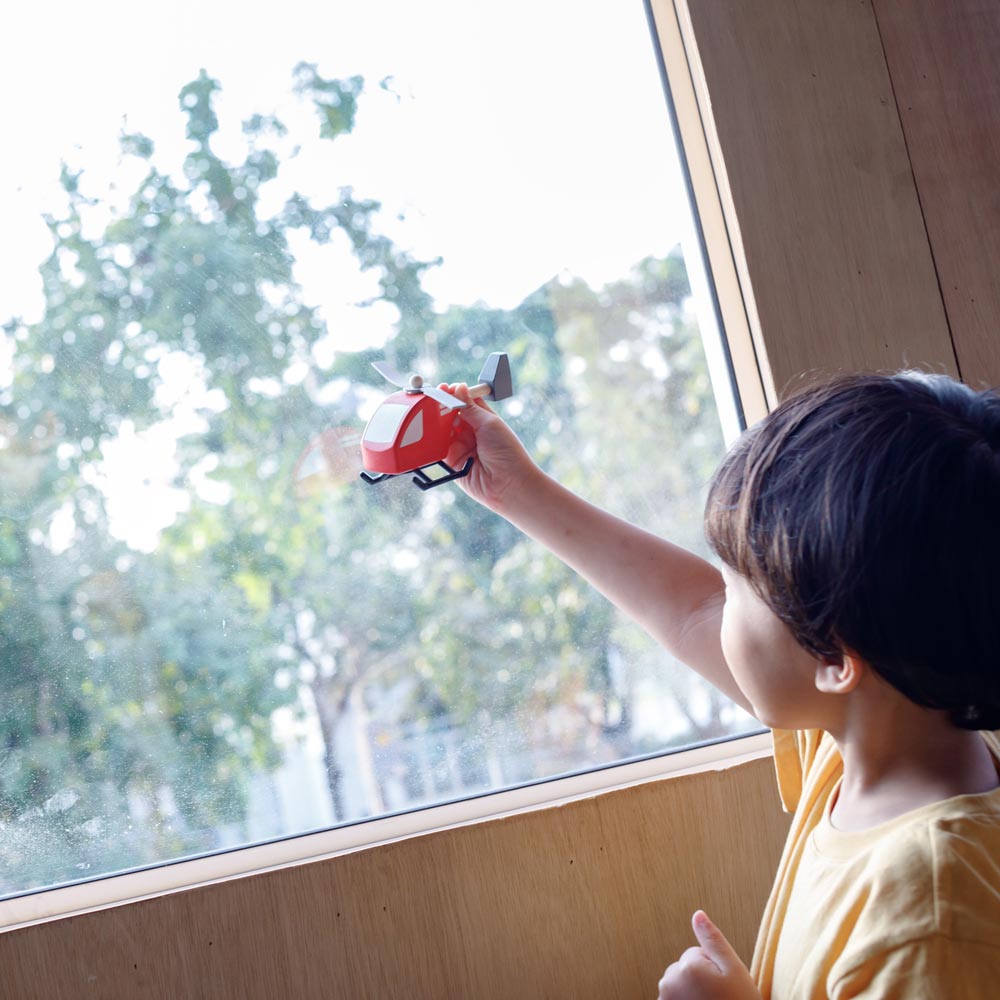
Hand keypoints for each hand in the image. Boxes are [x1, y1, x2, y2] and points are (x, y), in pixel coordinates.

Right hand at [440, 382, 541, 511]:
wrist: (508, 484)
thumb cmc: (507, 452)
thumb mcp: (489, 423)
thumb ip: (470, 407)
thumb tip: (458, 387)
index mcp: (484, 419)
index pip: (465, 402)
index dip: (454, 394)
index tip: (445, 388)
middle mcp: (471, 432)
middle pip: (451, 414)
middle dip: (441, 407)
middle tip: (432, 399)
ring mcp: (461, 446)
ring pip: (442, 430)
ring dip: (435, 422)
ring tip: (428, 414)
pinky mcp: (452, 462)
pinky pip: (437, 448)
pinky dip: (431, 440)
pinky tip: (427, 432)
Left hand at [657, 911, 760, 999]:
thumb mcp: (733, 969)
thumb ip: (712, 939)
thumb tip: (697, 914)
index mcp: (686, 967)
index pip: (695, 954)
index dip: (712, 967)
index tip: (722, 984)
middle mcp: (669, 982)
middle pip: (684, 968)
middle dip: (700, 978)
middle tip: (718, 997)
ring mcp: (664, 999)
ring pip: (679, 984)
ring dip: (692, 992)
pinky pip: (674, 998)